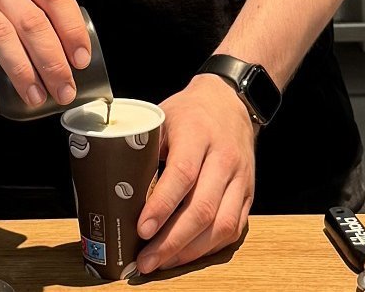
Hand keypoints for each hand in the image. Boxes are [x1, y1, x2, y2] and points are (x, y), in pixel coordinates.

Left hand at [135, 74, 256, 273]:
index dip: (162, 205)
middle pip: (202, 208)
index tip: (142, 229)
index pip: (182, 174)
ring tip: (162, 262)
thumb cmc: (189, 112)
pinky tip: (187, 254)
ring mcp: (240, 178)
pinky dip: (209, 248)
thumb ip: (143, 149)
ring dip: (190, 251)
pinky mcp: (248, 193)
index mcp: (198, 133)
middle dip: (172, 241)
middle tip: (146, 260)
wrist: (230, 102)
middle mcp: (224, 157)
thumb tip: (116, 187)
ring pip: (221, 225)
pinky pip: (233, 229)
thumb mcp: (161, 118)